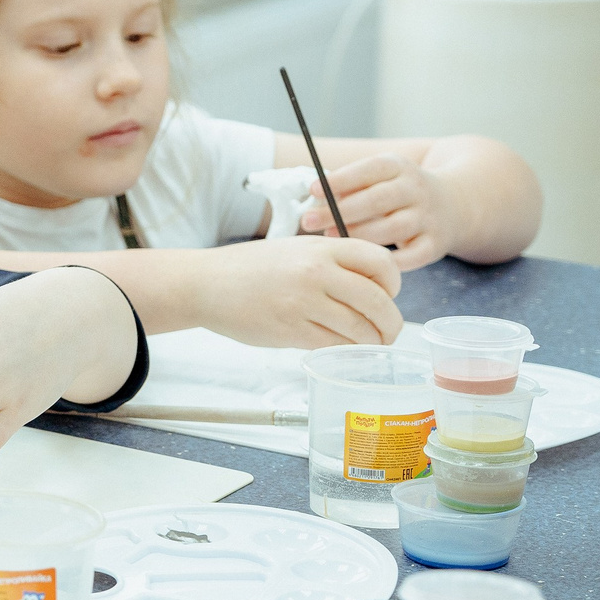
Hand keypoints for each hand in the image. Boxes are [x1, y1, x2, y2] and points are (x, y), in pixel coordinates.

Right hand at [198, 236, 401, 347]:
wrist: (206, 283)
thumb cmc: (252, 267)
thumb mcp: (296, 249)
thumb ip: (333, 261)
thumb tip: (374, 288)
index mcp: (321, 248)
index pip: (382, 262)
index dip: (394, 284)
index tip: (388, 295)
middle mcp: (316, 272)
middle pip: (378, 302)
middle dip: (391, 324)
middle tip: (388, 333)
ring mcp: (303, 303)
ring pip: (359, 330)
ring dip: (371, 343)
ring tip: (367, 346)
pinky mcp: (290, 330)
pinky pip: (334, 346)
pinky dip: (345, 351)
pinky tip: (340, 349)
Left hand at [299, 154, 457, 268]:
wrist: (454, 205)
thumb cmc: (399, 192)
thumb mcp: (381, 177)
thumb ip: (352, 186)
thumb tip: (315, 199)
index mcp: (399, 167)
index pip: (370, 169)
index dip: (340, 180)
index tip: (312, 190)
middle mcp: (417, 189)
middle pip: (378, 199)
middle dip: (340, 211)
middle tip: (308, 220)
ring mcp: (429, 217)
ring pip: (394, 228)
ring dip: (359, 234)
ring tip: (330, 238)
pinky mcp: (435, 244)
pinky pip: (411, 257)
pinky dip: (387, 262)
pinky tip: (362, 262)